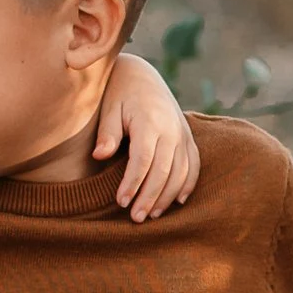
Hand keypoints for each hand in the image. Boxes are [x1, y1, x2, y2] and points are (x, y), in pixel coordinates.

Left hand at [94, 49, 200, 220]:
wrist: (141, 75)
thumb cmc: (119, 94)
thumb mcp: (109, 109)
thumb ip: (107, 133)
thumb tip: (99, 155)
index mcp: (150, 121)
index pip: (143, 160)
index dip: (133, 183)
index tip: (121, 202)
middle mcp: (171, 129)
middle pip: (164, 171)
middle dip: (150, 197)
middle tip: (135, 218)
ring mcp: (182, 134)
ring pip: (181, 172)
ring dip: (167, 196)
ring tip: (151, 215)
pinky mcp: (188, 137)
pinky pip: (194, 165)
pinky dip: (187, 184)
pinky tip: (177, 202)